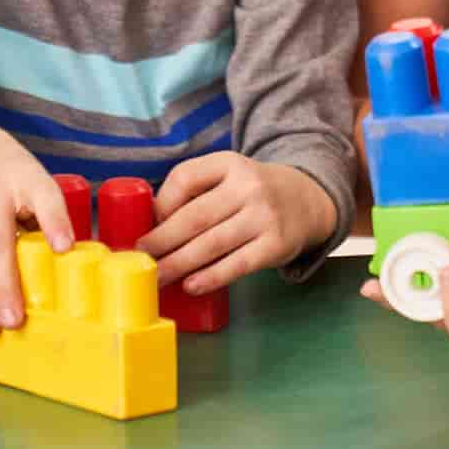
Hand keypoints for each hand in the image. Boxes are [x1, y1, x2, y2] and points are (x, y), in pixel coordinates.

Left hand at [140, 153, 334, 291]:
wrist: (308, 200)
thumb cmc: (253, 193)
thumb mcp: (228, 176)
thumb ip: (194, 191)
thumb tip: (151, 224)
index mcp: (230, 163)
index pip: (186, 178)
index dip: (160, 204)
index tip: (144, 227)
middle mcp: (249, 186)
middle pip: (195, 216)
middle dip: (162, 241)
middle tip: (139, 259)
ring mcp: (265, 216)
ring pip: (212, 243)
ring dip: (179, 263)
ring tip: (157, 276)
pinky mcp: (276, 245)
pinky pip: (237, 264)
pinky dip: (211, 277)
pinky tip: (191, 285)